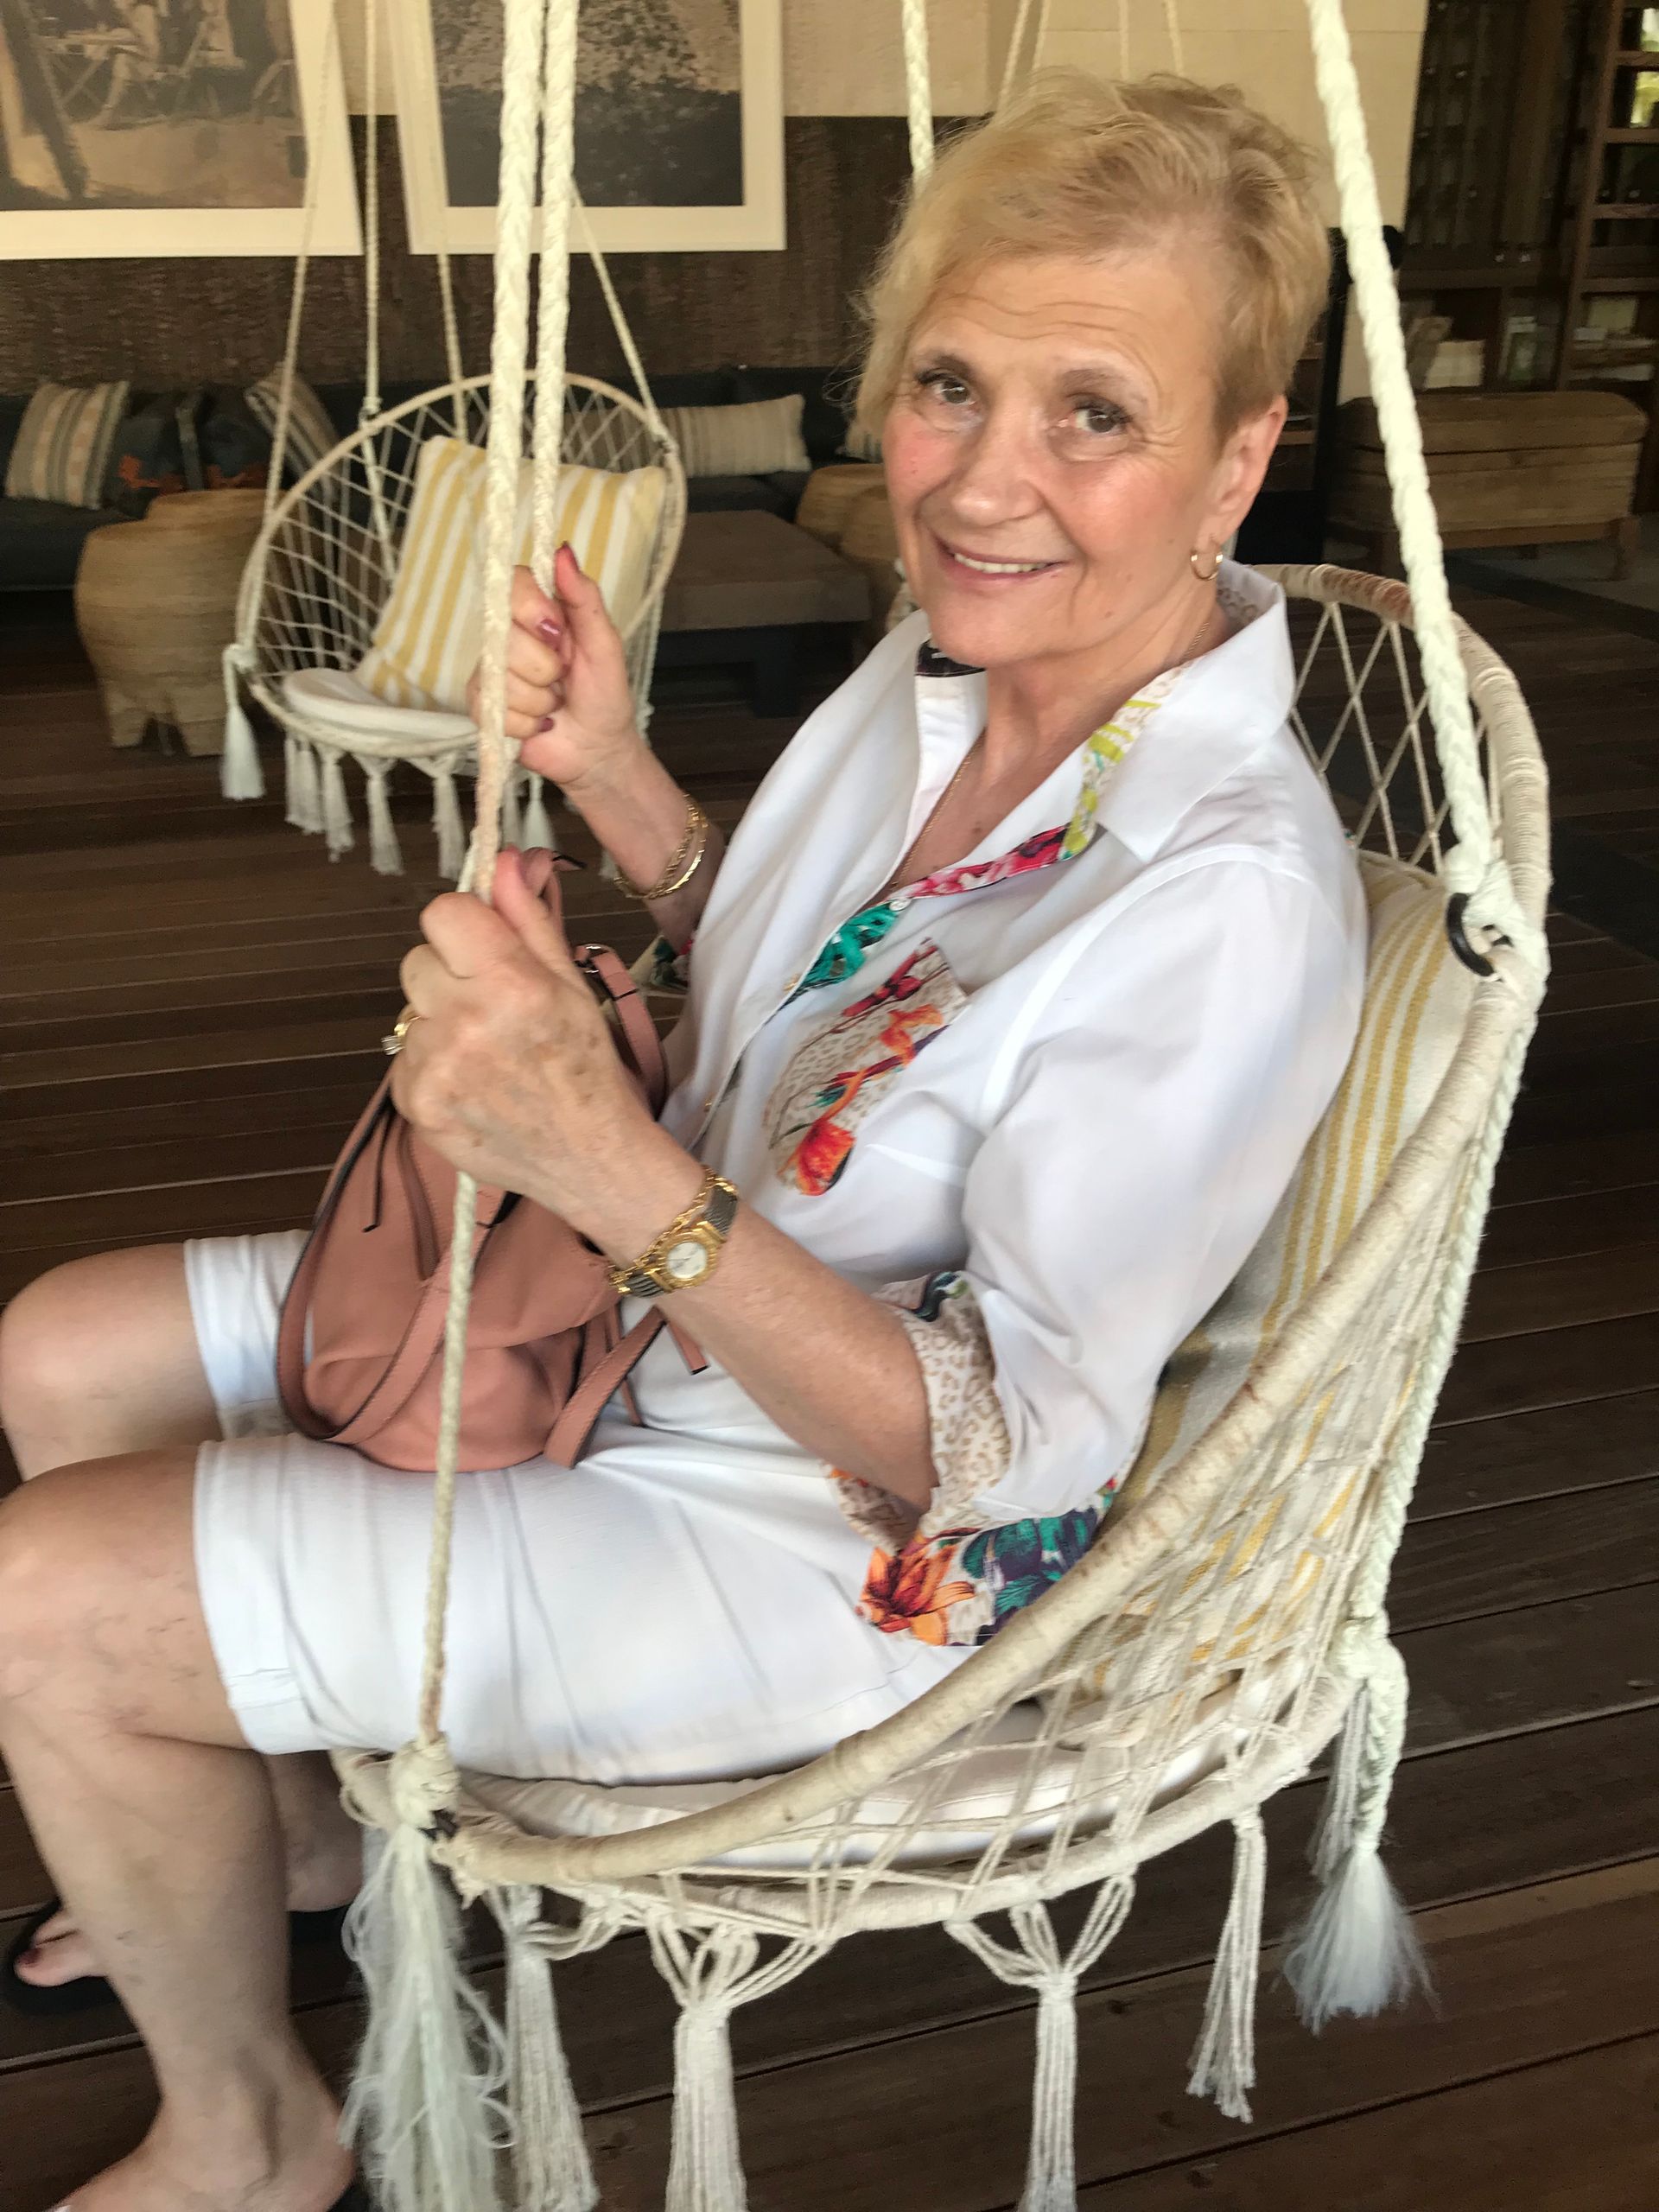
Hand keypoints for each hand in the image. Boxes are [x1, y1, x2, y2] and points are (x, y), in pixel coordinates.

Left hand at [392, 850, 656, 1226]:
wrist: (588, 1159)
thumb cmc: (587, 1069)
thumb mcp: (570, 985)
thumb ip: (528, 919)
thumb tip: (505, 859)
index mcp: (509, 984)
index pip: (442, 912)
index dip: (464, 924)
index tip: (486, 946)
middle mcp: (464, 1023)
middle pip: (418, 959)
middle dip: (450, 974)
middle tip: (494, 1008)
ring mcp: (432, 1068)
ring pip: (410, 1011)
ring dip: (440, 1021)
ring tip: (488, 1053)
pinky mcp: (412, 1104)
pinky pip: (405, 1056)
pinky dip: (432, 1064)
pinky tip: (474, 1083)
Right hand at [465, 548, 646, 804]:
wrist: (597, 751)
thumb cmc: (604, 695)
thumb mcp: (605, 644)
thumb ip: (584, 598)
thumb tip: (563, 551)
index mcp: (539, 612)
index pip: (512, 583)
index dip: (530, 609)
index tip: (557, 633)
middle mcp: (508, 634)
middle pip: (504, 636)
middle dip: (545, 668)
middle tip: (563, 679)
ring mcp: (491, 670)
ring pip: (501, 677)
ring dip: (539, 700)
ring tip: (554, 704)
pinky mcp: (481, 706)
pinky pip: (495, 709)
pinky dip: (526, 724)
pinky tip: (540, 724)